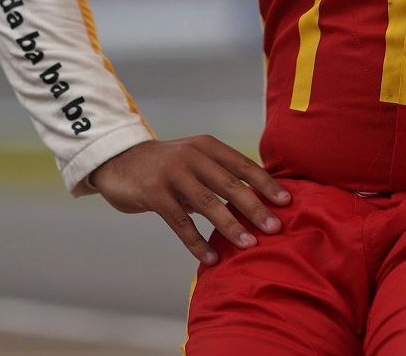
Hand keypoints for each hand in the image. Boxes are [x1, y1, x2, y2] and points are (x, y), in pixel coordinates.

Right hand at [87, 136, 290, 264]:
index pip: (243, 165)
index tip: (286, 202)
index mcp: (207, 146)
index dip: (266, 183)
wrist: (119, 161)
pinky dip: (197, 243)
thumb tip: (258, 199)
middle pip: (230, 184)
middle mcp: (192, 156)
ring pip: (208, 203)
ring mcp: (172, 174)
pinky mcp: (154, 193)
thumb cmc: (166, 165)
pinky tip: (211, 259)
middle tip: (275, 227)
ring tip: (249, 245)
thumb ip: (220, 174)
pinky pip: (181, 222)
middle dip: (255, 207)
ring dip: (231, 226)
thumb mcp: (194, 159)